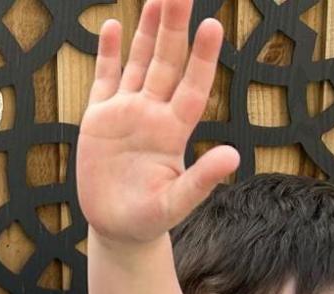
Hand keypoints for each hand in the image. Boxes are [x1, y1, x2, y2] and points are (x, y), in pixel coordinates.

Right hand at [77, 0, 239, 245]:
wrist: (117, 228)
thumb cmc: (149, 219)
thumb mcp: (175, 204)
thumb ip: (202, 181)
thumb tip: (234, 157)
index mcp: (173, 132)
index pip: (192, 86)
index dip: (202, 57)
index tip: (212, 26)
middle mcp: (152, 115)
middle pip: (165, 62)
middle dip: (173, 27)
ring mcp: (126, 113)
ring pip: (138, 63)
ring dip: (147, 31)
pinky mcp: (100, 119)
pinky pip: (105, 79)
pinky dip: (109, 53)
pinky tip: (114, 26)